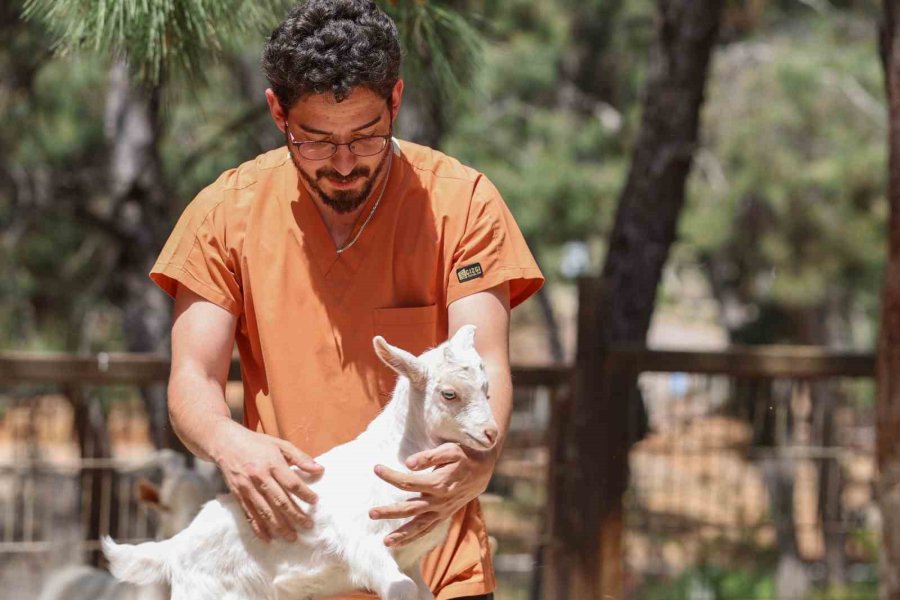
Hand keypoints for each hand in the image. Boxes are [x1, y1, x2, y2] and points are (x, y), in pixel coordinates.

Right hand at [211, 420, 323, 542]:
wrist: (226, 443)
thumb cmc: (257, 443)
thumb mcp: (280, 444)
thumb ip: (301, 457)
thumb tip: (320, 469)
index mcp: (272, 463)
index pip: (292, 483)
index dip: (305, 493)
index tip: (315, 501)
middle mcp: (259, 477)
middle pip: (280, 501)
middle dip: (295, 515)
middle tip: (308, 526)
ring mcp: (247, 488)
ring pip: (265, 511)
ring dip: (279, 526)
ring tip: (292, 537)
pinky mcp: (238, 495)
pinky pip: (249, 515)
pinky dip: (258, 528)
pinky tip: (268, 538)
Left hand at [368, 442, 495, 546]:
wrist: (484, 469)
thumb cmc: (464, 456)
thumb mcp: (449, 450)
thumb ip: (428, 457)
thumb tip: (408, 464)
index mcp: (439, 483)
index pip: (409, 482)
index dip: (391, 475)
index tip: (376, 468)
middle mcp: (440, 501)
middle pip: (410, 508)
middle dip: (390, 512)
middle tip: (371, 513)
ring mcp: (442, 510)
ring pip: (419, 526)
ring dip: (402, 535)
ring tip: (385, 542)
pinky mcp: (444, 515)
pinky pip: (428, 530)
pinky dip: (414, 538)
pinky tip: (399, 543)